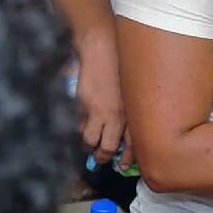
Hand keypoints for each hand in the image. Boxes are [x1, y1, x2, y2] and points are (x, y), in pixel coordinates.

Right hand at [77, 29, 128, 163]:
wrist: (101, 46)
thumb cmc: (120, 63)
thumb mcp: (132, 86)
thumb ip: (130, 106)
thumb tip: (126, 126)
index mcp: (132, 110)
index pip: (133, 143)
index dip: (127, 157)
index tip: (123, 165)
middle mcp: (116, 114)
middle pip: (109, 147)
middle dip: (103, 157)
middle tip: (100, 159)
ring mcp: (97, 111)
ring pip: (90, 140)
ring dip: (89, 145)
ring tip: (90, 145)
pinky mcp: (82, 105)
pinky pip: (79, 124)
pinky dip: (79, 128)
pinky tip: (81, 126)